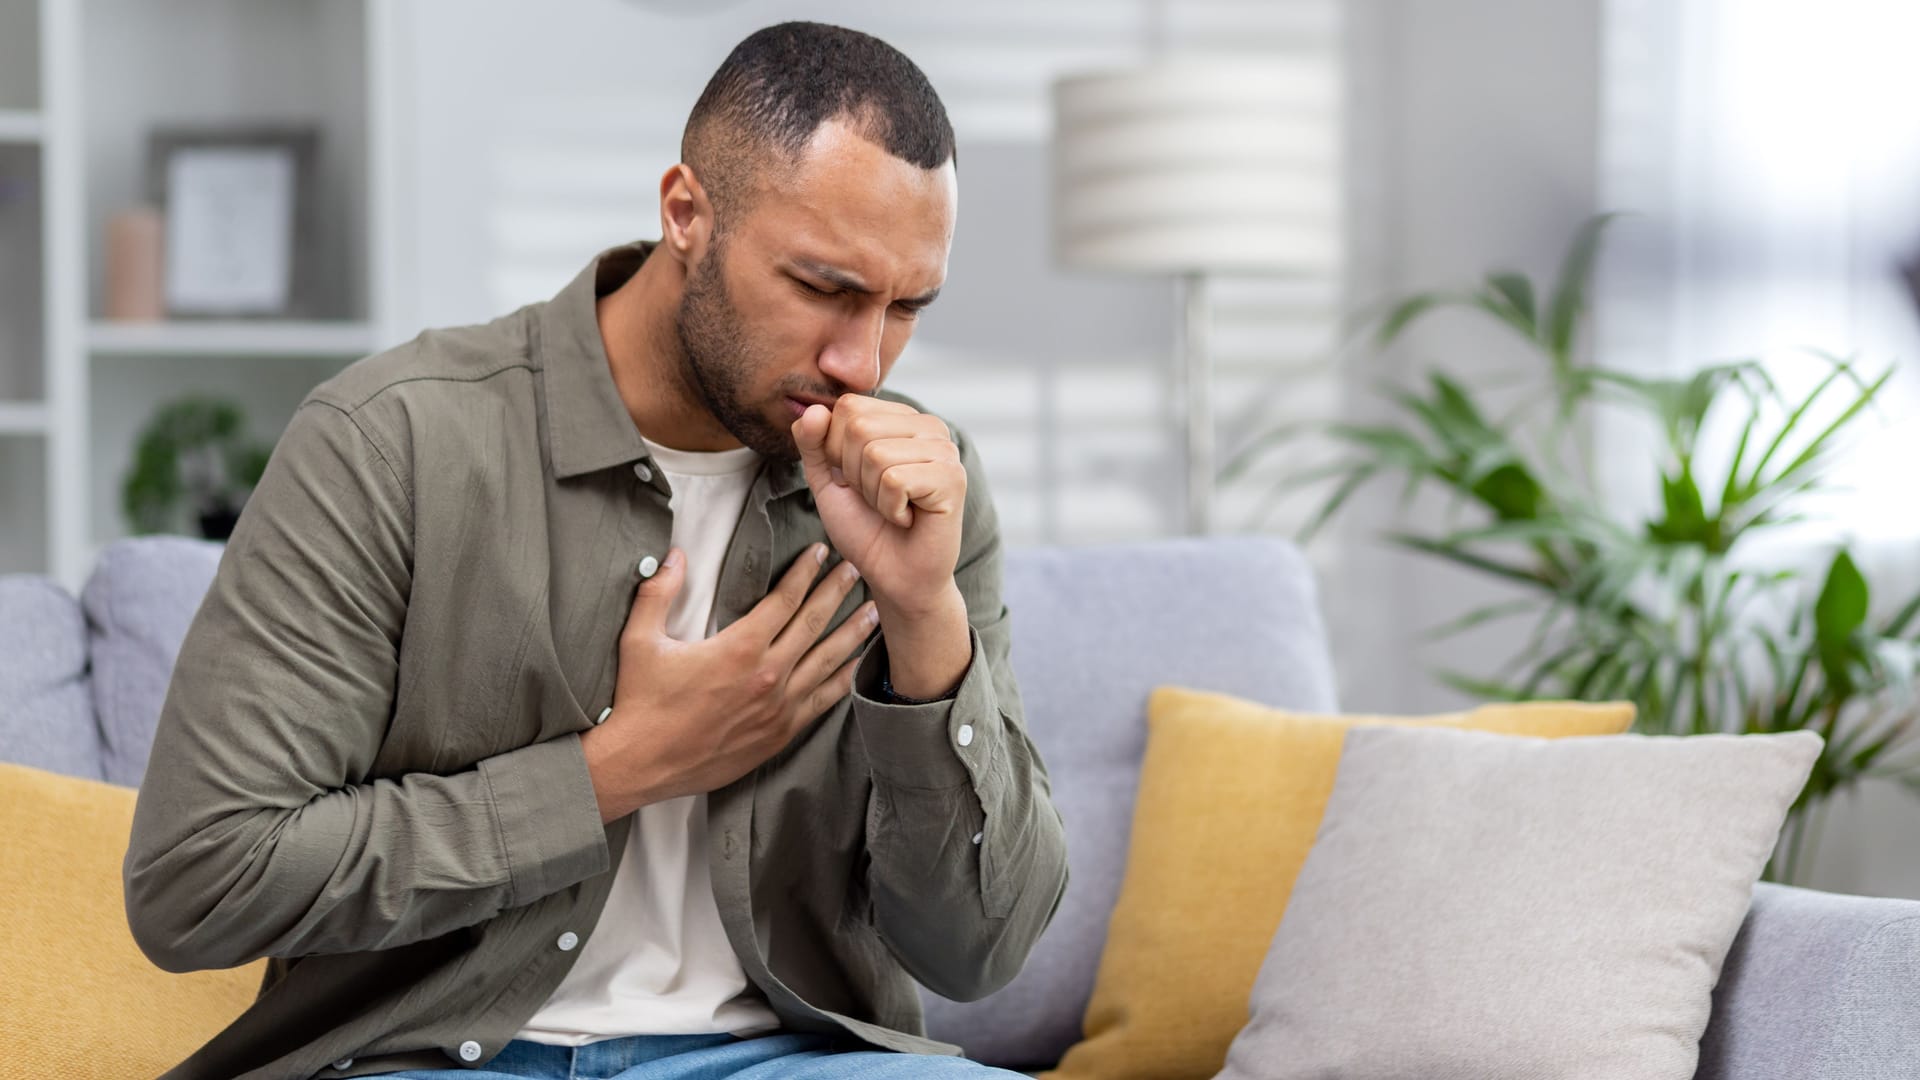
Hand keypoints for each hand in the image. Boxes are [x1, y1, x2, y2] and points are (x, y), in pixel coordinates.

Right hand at [581, 542, 876, 822]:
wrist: (641, 764)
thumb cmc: (640, 701)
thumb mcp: (640, 639)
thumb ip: (659, 592)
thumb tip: (675, 554)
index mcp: (738, 648)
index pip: (784, 600)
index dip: (805, 573)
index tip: (820, 553)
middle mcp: (767, 675)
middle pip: (813, 624)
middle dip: (837, 593)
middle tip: (856, 571)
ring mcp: (778, 708)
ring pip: (827, 662)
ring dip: (852, 634)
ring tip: (872, 612)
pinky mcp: (779, 734)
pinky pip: (822, 702)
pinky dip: (843, 680)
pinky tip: (857, 666)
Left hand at [791, 395, 964, 614]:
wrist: (895, 576)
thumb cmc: (865, 527)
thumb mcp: (827, 480)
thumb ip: (813, 443)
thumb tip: (813, 410)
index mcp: (900, 417)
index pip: (848, 406)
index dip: (836, 450)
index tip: (858, 480)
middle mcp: (928, 425)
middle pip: (860, 427)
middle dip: (854, 473)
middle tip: (877, 498)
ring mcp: (945, 449)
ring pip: (876, 454)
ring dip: (872, 494)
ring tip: (894, 508)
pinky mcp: (953, 477)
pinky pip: (895, 480)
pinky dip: (890, 509)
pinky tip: (908, 518)